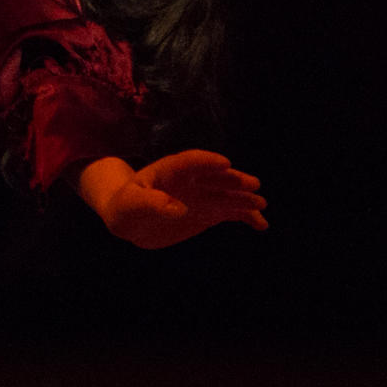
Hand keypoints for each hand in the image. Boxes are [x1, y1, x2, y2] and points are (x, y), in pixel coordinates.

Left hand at [78, 150, 268, 249]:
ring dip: (244, 199)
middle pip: (215, 177)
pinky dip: (245, 217)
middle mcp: (191, 181)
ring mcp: (201, 196)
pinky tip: (260, 224)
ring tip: (260, 205)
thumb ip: (151, 204)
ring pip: (227, 195)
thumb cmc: (126, 207)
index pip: (190, 162)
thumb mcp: (131, 204)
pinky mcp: (208, 212)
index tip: (225, 164)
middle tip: (252, 185)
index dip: (207, 162)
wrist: (131, 219)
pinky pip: (230, 212)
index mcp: (169, 171)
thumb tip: (177, 208)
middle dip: (233, 180)